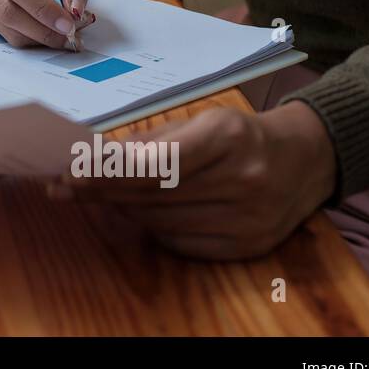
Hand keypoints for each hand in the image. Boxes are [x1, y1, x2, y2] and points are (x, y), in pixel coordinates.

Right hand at [0, 0, 93, 48]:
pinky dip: (26, 37)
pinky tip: (41, 30)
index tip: (67, 23)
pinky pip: (1, 32)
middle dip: (40, 29)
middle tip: (67, 36)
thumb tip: (74, 10)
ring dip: (35, 37)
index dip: (41, 7)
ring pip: (3, 25)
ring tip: (58, 35)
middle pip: (6, 9)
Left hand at [49, 100, 337, 258]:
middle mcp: (243, 179)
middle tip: (61, 185)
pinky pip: (179, 241)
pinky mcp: (247, 247)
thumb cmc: (242, 136)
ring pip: (161, 220)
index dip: (110, 171)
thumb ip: (152, 141)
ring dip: (121, 207)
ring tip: (95, 194)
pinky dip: (152, 226)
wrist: (306, 161)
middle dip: (101, 190)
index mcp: (228, 138)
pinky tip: (138, 211)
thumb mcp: (203, 121)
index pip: (158, 162)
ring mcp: (247, 219)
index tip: (69, 173)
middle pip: (153, 194)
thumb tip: (97, 157)